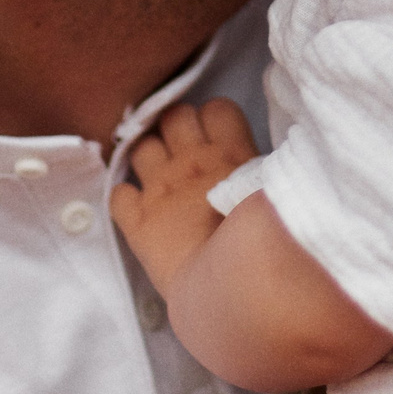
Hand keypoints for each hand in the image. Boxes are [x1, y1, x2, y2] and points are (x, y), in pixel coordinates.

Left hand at [111, 98, 257, 296]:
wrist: (236, 285)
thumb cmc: (270, 241)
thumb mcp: (275, 193)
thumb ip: (261, 173)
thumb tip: (258, 169)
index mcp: (230, 152)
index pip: (218, 107)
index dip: (216, 120)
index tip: (219, 139)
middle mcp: (191, 161)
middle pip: (174, 116)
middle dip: (178, 128)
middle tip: (187, 153)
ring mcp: (159, 188)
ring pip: (140, 147)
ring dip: (149, 158)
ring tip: (161, 178)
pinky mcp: (136, 222)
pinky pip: (117, 195)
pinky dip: (126, 201)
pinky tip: (139, 211)